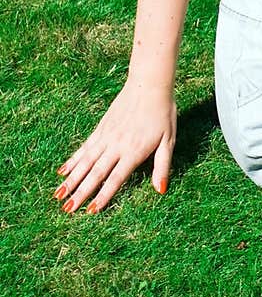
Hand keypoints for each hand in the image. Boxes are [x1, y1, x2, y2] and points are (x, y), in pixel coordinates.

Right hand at [54, 81, 176, 215]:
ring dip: (71, 179)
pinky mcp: (100, 129)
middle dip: (80, 192)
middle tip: (67, 209)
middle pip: (95, 173)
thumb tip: (160, 189)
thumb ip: (162, 166)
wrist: (149, 85)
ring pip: (85, 162)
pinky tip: (62, 171)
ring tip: (58, 194)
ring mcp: (105, 137)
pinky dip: (72, 160)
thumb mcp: (168, 141)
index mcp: (133, 152)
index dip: (103, 196)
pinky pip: (84, 148)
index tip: (90, 211)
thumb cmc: (163, 114)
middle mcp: (116, 146)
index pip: (115, 179)